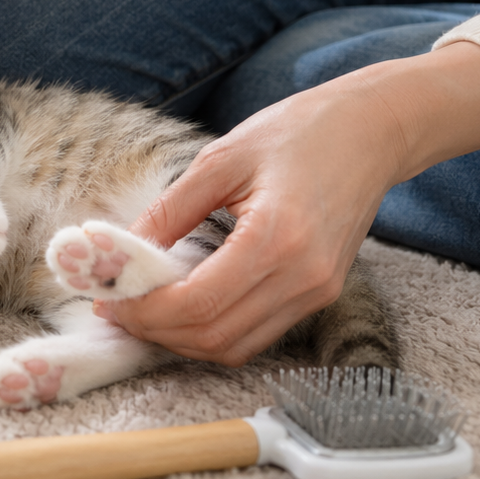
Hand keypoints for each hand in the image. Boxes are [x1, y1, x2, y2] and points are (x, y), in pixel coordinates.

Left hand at [99, 42, 479, 364]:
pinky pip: (257, 335)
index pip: (196, 305)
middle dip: (155, 331)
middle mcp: (303, 278)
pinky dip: (213, 332)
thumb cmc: (298, 132)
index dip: (144, 312)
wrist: (372, 131)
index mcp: (277, 238)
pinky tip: (183, 306)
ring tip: (143, 309)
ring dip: (181, 340)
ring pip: (234, 347)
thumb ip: (169, 211)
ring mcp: (317, 292)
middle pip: (213, 338)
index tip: (107, 298)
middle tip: (116, 307)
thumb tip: (120, 254)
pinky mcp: (320, 295)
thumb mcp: (221, 159)